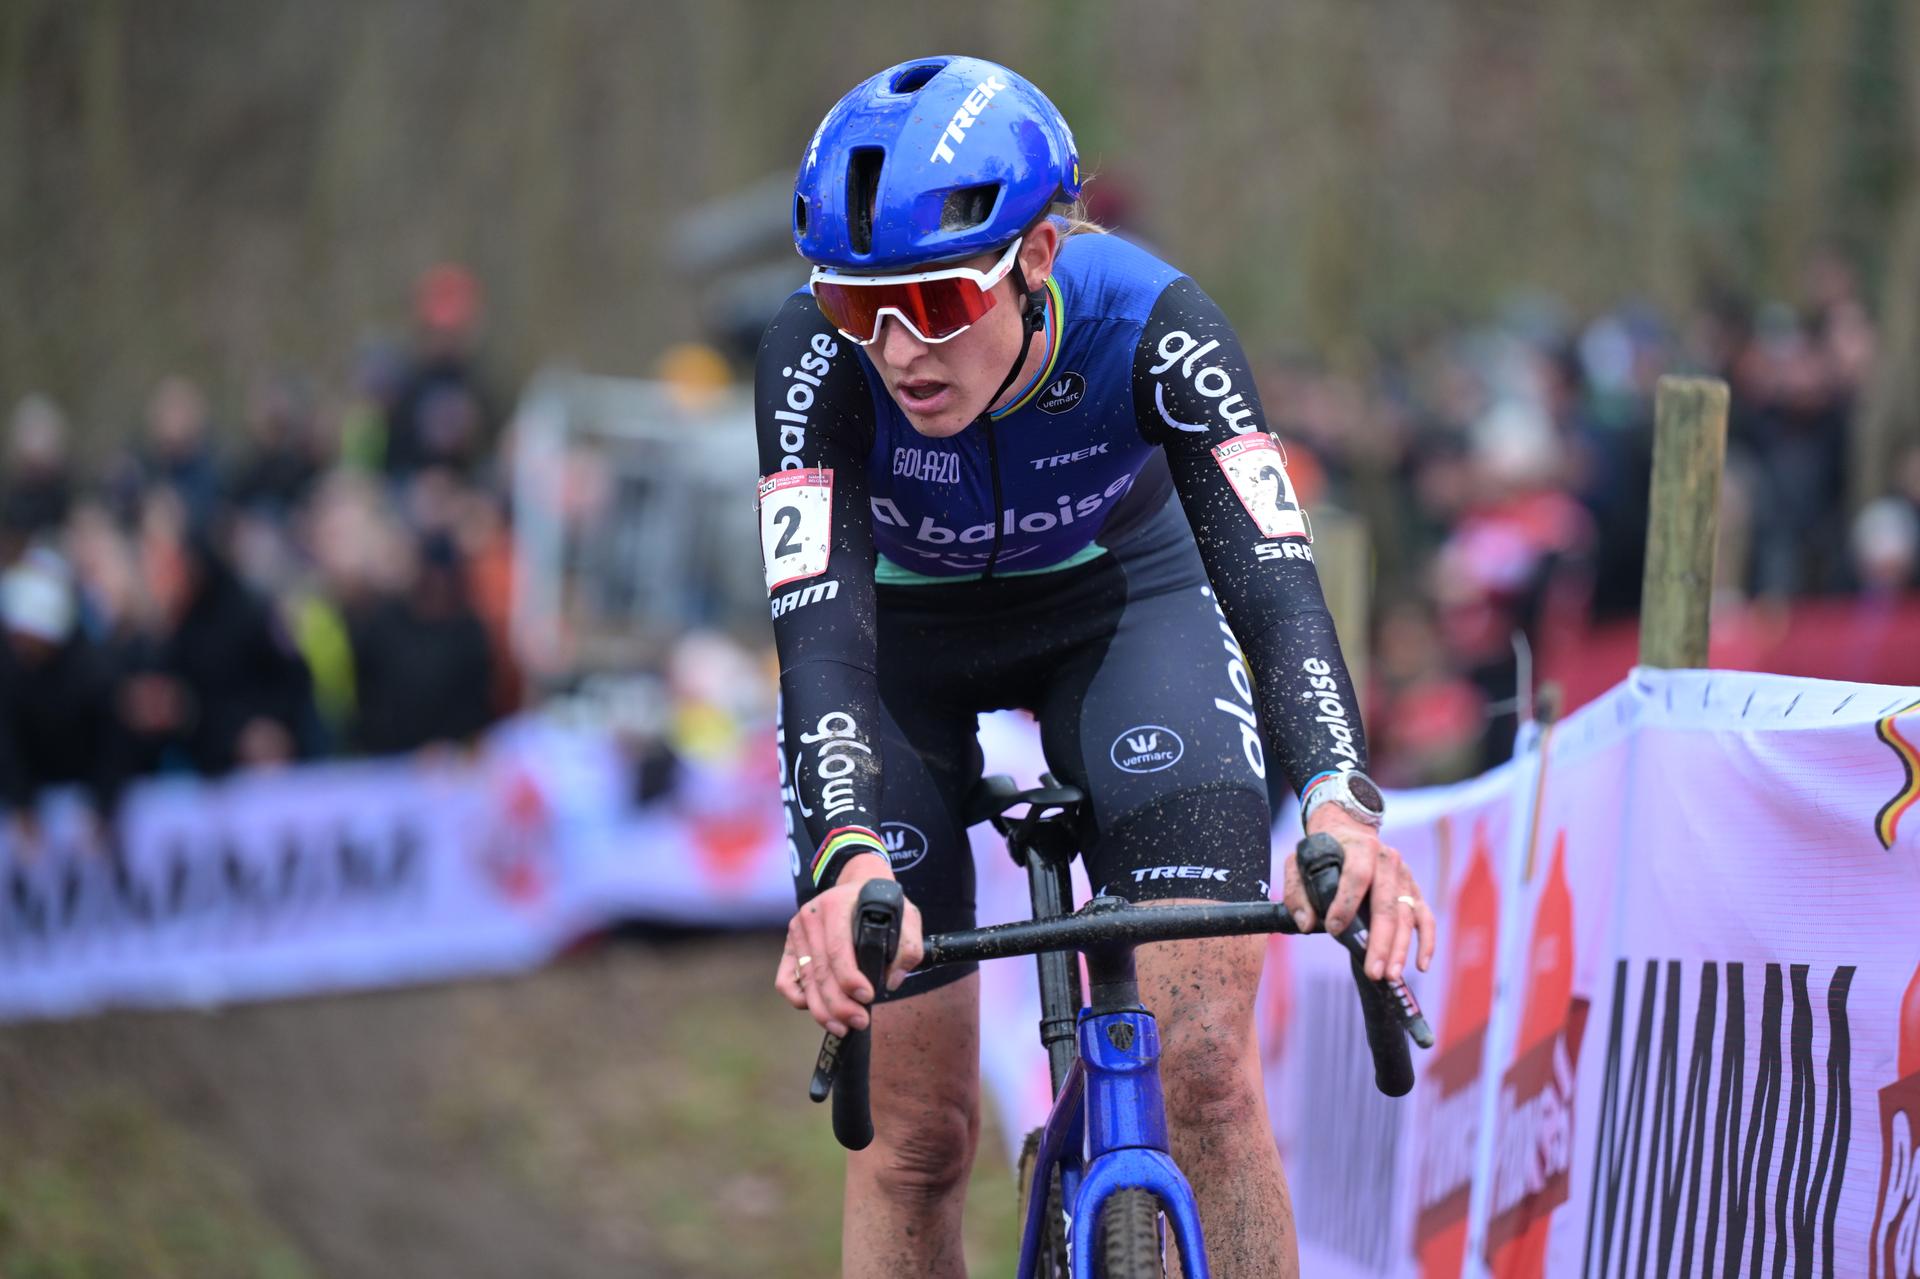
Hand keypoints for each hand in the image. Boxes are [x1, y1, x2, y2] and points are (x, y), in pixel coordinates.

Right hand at [773, 852, 923, 1036]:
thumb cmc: (883, 904)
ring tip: (843, 1027)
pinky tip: (820, 1011)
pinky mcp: (790, 946)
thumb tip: (891, 981)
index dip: (850, 979)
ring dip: (822, 1010)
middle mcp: (811, 917)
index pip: (837, 949)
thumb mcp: (907, 916)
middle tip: (859, 1021)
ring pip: (805, 981)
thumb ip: (909, 947)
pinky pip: (786, 980)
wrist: (860, 885)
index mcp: (836, 905)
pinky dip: (799, 1000)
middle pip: (820, 971)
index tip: (867, 997)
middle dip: (839, 1004)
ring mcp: (797, 932)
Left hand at [1281, 806, 1435, 982]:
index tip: (1332, 929)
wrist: (1349, 831)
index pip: (1357, 877)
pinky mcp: (1414, 892)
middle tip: (1373, 971)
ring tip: (1390, 976)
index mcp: (1360, 848)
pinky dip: (1427, 942)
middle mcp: (1388, 861)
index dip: (1346, 903)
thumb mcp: (1299, 861)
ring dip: (1400, 949)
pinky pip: (1426, 919)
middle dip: (1381, 941)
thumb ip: (1296, 891)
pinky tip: (1421, 966)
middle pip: (1387, 904)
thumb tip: (1306, 924)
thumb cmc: (1323, 852)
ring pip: (1407, 916)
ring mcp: (1405, 878)